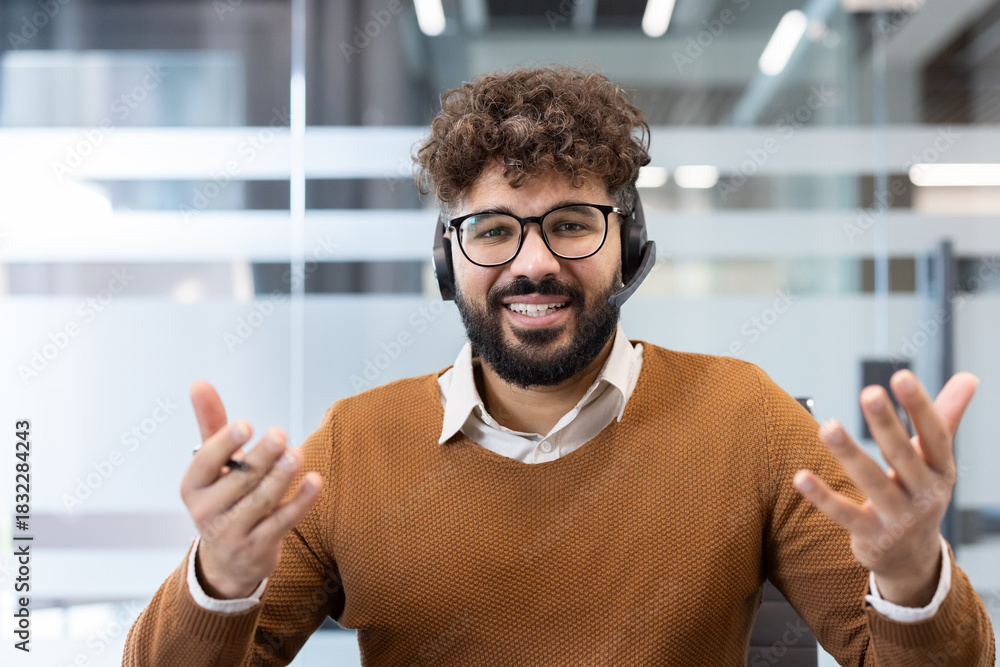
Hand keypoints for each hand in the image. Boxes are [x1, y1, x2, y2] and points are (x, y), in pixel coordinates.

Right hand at [180, 381, 322, 598]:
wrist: (227, 563)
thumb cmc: (222, 500)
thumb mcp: (211, 466)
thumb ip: (210, 424)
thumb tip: (199, 383)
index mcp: (193, 486)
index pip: (205, 462)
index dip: (225, 443)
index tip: (246, 425)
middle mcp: (208, 510)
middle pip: (239, 480)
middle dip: (261, 457)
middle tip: (280, 435)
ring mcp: (233, 532)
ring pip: (261, 500)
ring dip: (281, 476)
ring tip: (296, 454)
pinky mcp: (259, 547)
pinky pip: (283, 522)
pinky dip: (300, 501)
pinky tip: (316, 481)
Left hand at [792, 369, 977, 606]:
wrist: (913, 558)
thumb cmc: (918, 493)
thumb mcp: (934, 460)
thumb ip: (946, 417)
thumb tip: (969, 376)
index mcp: (942, 471)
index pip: (935, 435)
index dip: (920, 406)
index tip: (901, 376)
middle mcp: (925, 495)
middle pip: (903, 455)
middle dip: (886, 424)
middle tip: (869, 393)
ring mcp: (899, 518)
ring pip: (871, 481)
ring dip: (849, 453)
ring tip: (827, 426)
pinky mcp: (871, 536)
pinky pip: (844, 513)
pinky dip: (822, 496)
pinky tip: (800, 476)